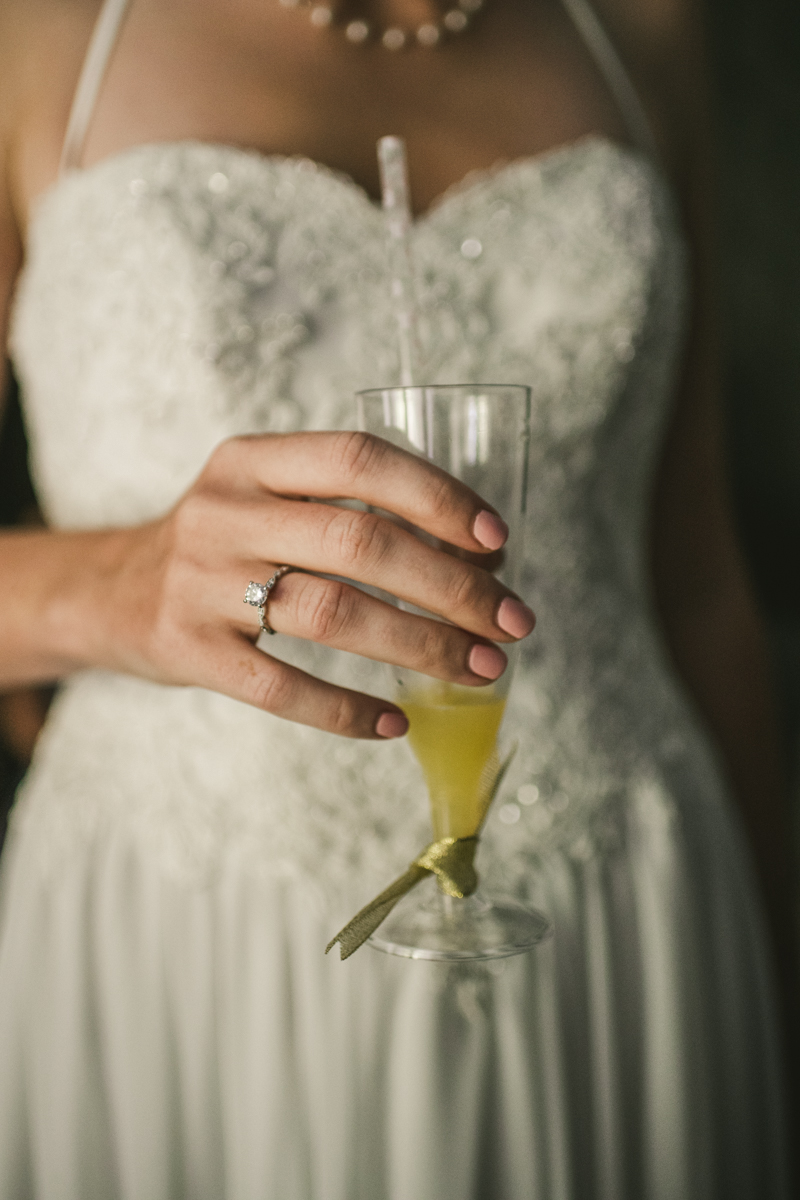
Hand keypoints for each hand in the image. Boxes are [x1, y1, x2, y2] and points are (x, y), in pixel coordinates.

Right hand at [85, 432, 534, 738]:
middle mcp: (224, 512)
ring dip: (419, 645)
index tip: (497, 541)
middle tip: (512, 622)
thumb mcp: (266, 501)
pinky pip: (280, 688)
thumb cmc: (223, 546)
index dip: (437, 496)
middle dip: (451, 586)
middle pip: (358, 543)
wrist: (109, 592)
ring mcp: (201, 583)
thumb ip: (350, 514)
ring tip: (479, 670)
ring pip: (330, 613)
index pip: (359, 459)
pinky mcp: (188, 650)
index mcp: (252, 461)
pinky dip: (346, 710)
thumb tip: (478, 559)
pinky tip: (395, 722)